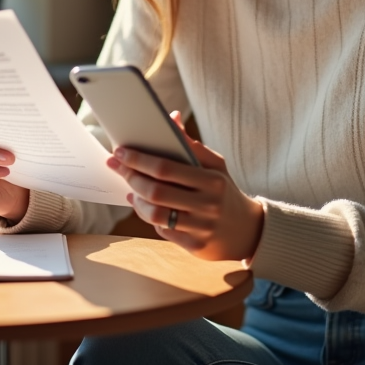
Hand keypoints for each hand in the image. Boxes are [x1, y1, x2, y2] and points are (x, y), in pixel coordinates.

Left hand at [108, 110, 264, 261]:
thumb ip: (192, 145)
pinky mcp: (195, 246)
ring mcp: (202, 228)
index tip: (120, 151)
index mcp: (213, 181)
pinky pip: (162, 231)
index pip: (166, 168)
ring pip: (155, 214)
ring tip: (130, 189)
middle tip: (116, 166)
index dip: (139, 159)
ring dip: (136, 200)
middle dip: (131, 177)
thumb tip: (172, 118)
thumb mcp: (215, 165)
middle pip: (156, 192)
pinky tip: (142, 205)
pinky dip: (148, 217)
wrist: (247, 230)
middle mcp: (208, 205)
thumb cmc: (224, 191)